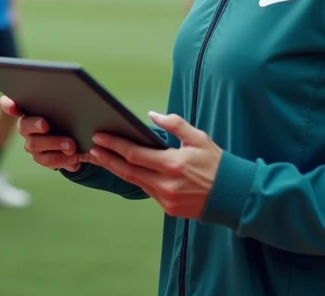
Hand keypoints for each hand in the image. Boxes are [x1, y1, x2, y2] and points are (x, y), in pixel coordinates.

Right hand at [2, 96, 91, 171]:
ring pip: (35, 145)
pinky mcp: (43, 158)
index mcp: (29, 108)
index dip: (8, 105)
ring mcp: (33, 143)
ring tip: (72, 147)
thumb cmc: (70, 113)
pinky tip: (76, 160)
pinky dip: (64, 160)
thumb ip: (63, 100)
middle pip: (24, 126)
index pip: (10, 103)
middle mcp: (26, 126)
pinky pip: (49, 162)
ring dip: (54, 145)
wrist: (79, 135)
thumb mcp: (68, 105)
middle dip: (34, 125)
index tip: (11, 106)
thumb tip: (73, 92)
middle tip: (45, 125)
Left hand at [89, 112, 222, 219]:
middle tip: (92, 150)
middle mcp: (167, 184)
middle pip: (127, 171)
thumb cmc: (216, 163)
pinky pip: (147, 191)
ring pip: (135, 183)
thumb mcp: (198, 137)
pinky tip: (126, 171)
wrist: (232, 195)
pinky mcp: (168, 209)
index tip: (99, 138)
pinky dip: (136, 180)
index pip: (134, 154)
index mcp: (173, 164)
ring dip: (117, 170)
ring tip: (103, 159)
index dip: (114, 145)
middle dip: (107, 159)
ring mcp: (166, 199)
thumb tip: (152, 114)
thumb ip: (174, 124)